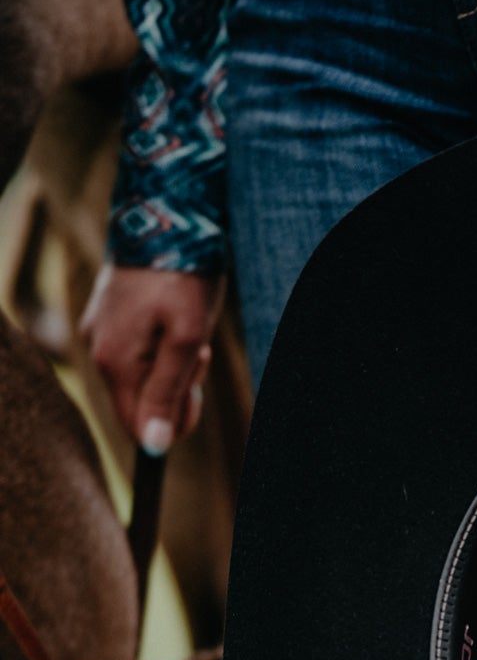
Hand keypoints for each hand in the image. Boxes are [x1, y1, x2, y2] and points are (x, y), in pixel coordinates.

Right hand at [80, 263, 223, 453]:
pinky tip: (173, 316)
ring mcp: (98, 330)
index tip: (196, 392)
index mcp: (113, 362)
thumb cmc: (184, 277)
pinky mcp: (107, 314)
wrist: (167, 213)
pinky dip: (161, 345)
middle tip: (197, 351)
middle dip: (175, 389)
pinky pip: (136, 352)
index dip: (172, 424)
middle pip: (138, 403)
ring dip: (172, 365)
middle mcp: (96, 349)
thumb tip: (153, 446)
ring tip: (188, 327)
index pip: (137, 428)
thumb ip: (167, 394)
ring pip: (140, 376)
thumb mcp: (186, 340)